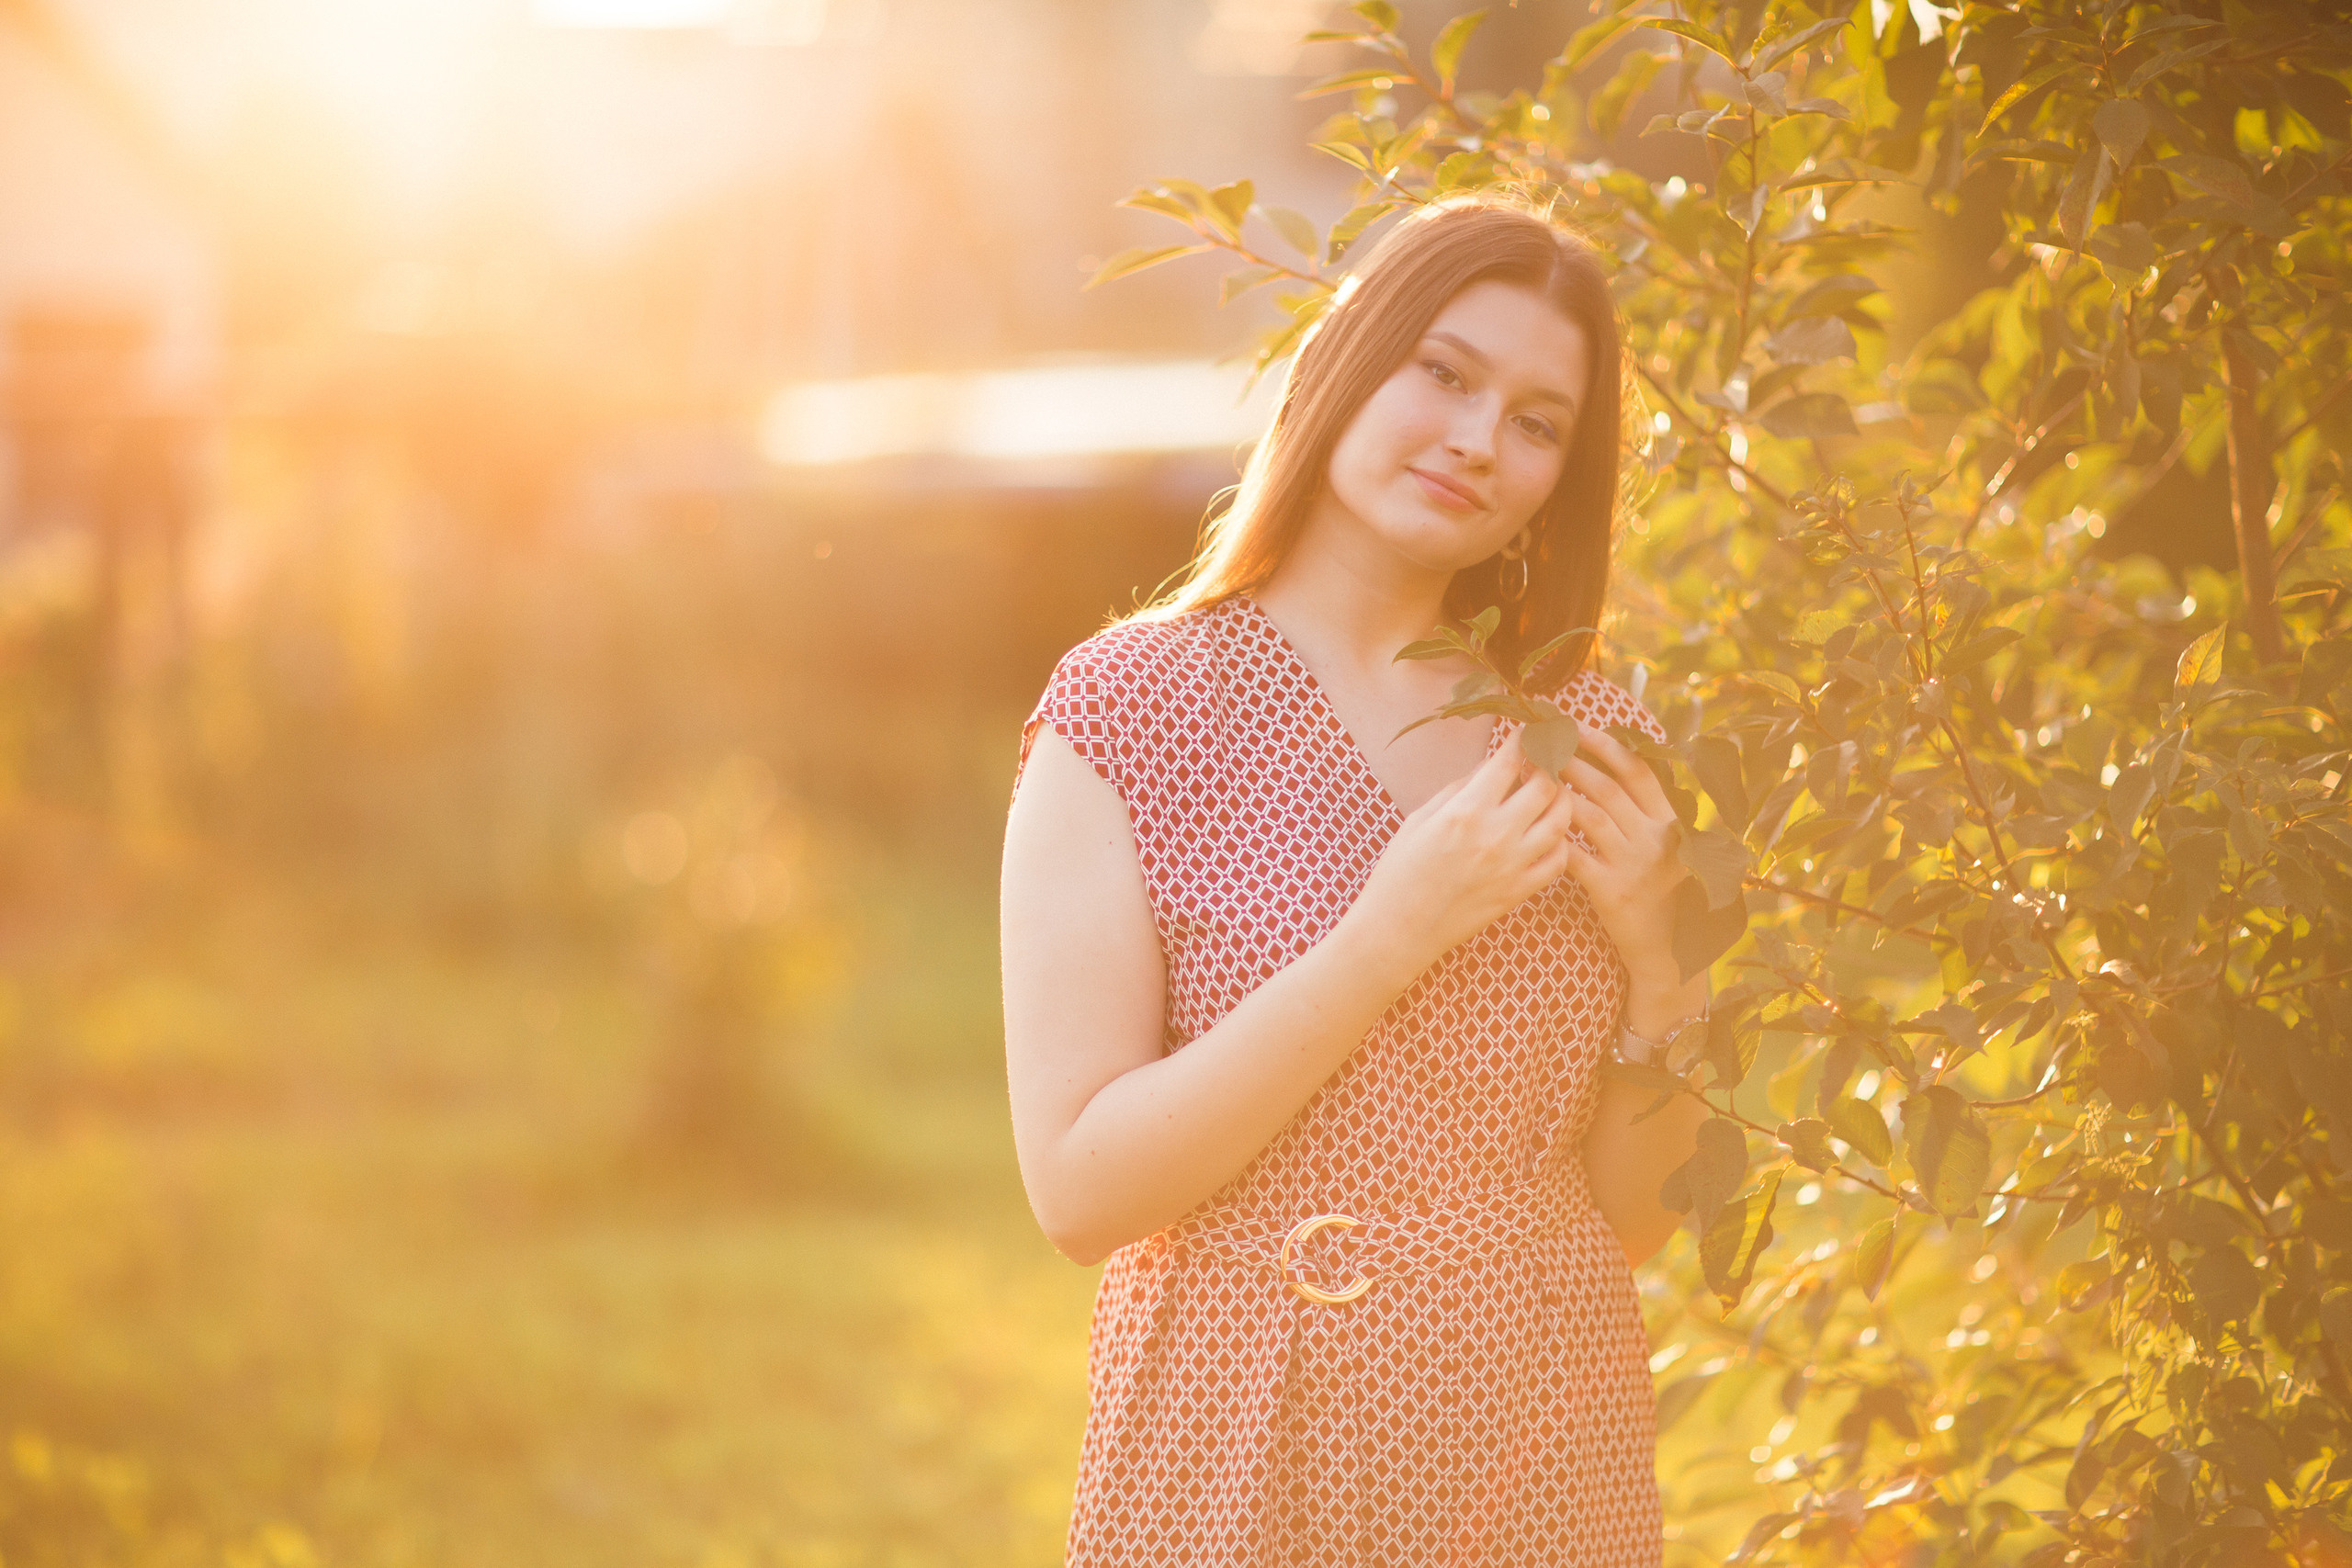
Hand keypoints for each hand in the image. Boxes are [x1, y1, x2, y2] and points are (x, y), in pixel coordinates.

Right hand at [1344, 732, 1581, 971]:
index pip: (1509, 760)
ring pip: (1561, 820)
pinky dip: (1560, 841)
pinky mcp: (1519, 892)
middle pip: (1546, 785)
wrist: (1399, 930)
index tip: (1531, 728)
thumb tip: (1492, 766)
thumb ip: (1460, 788)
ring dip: (1562, 799)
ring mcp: (1512, 866)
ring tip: (1553, 792)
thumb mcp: (1420, 818)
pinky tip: (1549, 834)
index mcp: (1465, 811)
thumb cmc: (1400, 872)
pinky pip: (1558, 861)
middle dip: (1550, 764)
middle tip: (1546, 759)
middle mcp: (1495, 835)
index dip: (1525, 738)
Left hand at [1550, 720, 1691, 990]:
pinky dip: (1555, 838)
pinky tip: (1533, 824)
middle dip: (1572, 761)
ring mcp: (1634, 865)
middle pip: (1608, 788)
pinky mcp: (1611, 891)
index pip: (1637, 771)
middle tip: (1542, 743)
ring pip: (1589, 817)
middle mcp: (1656, 838)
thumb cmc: (1659, 888)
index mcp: (1670, 821)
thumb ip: (1645, 809)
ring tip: (1533, 776)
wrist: (1667, 948)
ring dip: (1559, 793)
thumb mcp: (1666, 845)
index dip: (1606, 745)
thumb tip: (1611, 760)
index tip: (1577, 726)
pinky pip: (1575, 856)